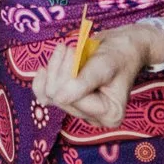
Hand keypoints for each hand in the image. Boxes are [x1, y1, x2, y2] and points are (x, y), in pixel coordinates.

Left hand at [34, 24, 163, 127]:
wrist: (121, 45)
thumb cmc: (118, 54)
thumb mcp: (104, 65)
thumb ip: (84, 82)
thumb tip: (60, 98)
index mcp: (109, 114)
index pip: (73, 100)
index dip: (69, 75)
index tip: (76, 54)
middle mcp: (94, 117)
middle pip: (58, 98)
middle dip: (61, 69)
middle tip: (70, 49)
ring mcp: (81, 110)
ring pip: (49, 94)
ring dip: (54, 68)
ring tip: (65, 50)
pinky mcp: (70, 101)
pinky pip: (44, 96)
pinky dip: (42, 80)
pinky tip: (44, 69)